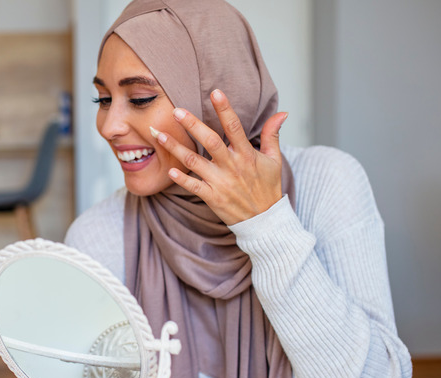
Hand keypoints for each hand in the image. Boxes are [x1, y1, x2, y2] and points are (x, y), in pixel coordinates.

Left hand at [153, 89, 287, 224]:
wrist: (265, 221)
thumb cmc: (268, 188)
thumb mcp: (274, 160)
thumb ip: (272, 135)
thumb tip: (282, 112)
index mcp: (246, 155)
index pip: (235, 127)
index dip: (225, 109)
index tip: (215, 92)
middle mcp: (232, 167)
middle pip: (210, 142)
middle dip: (192, 125)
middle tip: (176, 111)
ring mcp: (221, 182)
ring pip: (194, 162)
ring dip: (175, 148)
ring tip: (159, 134)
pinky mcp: (213, 197)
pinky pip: (194, 187)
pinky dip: (181, 179)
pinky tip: (169, 170)